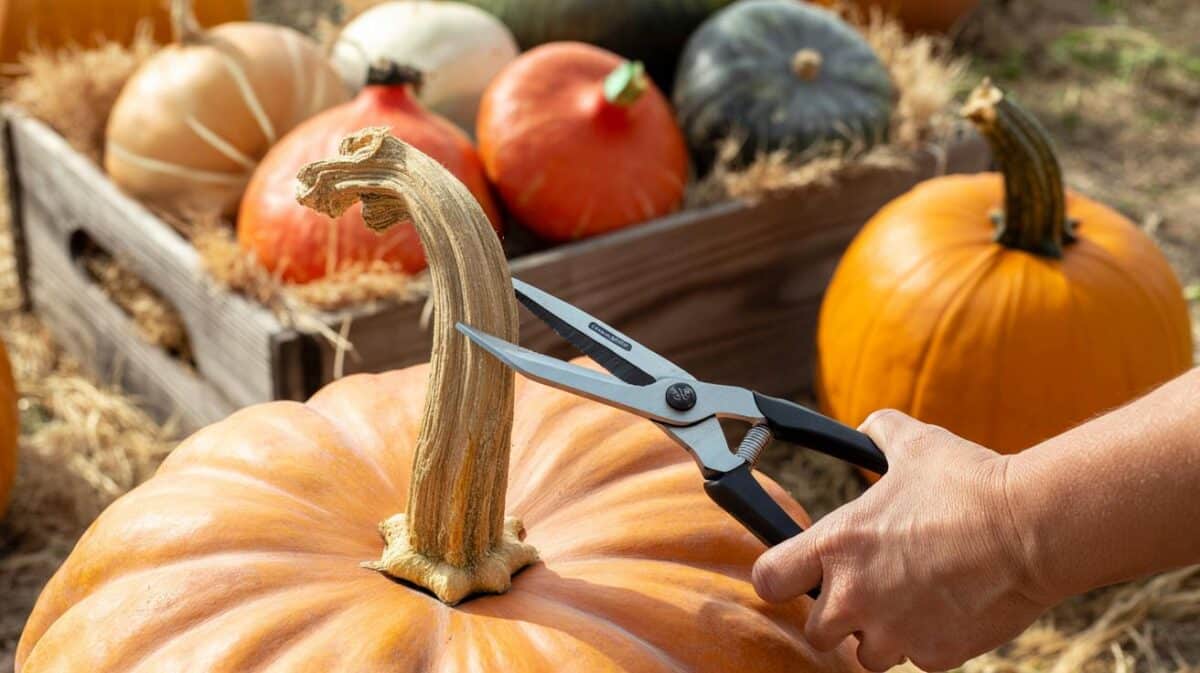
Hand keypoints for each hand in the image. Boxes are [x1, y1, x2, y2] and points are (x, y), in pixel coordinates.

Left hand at [752, 410, 1056, 671]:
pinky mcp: (936, 655)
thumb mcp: (914, 443)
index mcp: (837, 545)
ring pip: (867, 656)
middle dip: (836, 618)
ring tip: (909, 604)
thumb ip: (878, 434)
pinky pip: (919, 660)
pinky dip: (929, 643)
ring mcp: (895, 632)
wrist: (1032, 527)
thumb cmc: (969, 483)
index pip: (769, 580)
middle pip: (816, 632)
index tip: (795, 575)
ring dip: (881, 636)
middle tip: (864, 594)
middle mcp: (855, 596)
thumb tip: (867, 429)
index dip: (779, 578)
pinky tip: (949, 611)